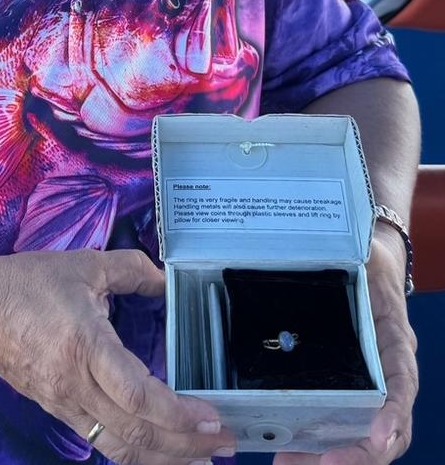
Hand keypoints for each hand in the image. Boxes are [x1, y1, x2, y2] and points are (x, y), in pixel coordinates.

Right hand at [0, 248, 236, 464]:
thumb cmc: (29, 283)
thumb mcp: (86, 265)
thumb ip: (132, 270)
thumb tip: (167, 280)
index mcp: (86, 347)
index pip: (137, 398)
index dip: (178, 415)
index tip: (212, 418)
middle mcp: (75, 386)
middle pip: (135, 435)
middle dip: (185, 446)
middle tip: (225, 443)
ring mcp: (65, 405)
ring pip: (120, 448)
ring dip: (165, 458)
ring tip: (203, 456)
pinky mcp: (58, 411)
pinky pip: (102, 442)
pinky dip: (138, 452)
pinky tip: (162, 449)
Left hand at [273, 225, 417, 464]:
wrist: (369, 260)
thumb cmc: (366, 260)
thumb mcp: (366, 257)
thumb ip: (357, 258)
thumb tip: (333, 249)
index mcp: (395, 340)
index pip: (403, 384)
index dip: (394, 414)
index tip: (379, 436)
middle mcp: (388, 371)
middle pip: (385, 428)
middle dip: (358, 455)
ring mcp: (369, 382)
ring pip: (363, 436)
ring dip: (333, 458)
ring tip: (290, 464)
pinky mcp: (344, 386)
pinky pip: (339, 424)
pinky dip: (318, 444)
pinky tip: (288, 452)